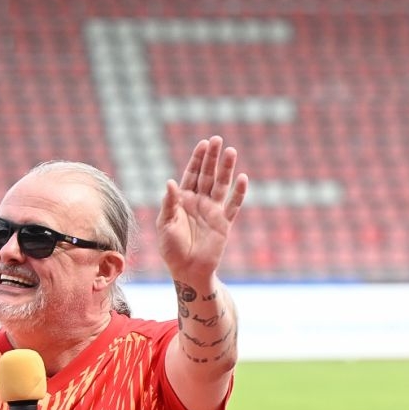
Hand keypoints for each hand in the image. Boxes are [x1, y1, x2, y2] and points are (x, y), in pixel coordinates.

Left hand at [157, 136, 247, 285]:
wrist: (188, 270)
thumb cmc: (171, 248)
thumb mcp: (165, 224)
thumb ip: (170, 203)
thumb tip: (171, 182)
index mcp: (183, 200)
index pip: (192, 174)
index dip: (198, 159)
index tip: (203, 144)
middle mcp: (200, 202)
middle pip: (208, 175)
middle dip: (213, 158)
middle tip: (218, 140)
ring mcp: (213, 212)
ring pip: (222, 186)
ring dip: (227, 169)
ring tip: (232, 152)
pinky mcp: (225, 224)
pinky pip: (233, 206)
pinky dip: (239, 193)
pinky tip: (243, 179)